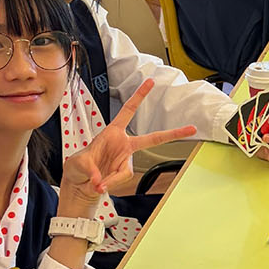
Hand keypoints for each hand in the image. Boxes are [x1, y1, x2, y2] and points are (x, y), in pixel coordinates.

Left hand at [59, 79, 196, 213]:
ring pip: (126, 171)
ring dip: (111, 179)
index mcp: (112, 132)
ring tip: (97, 184)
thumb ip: (89, 169)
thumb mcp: (78, 163)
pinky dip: (109, 184)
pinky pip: (121, 179)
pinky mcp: (124, 173)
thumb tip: (100, 179)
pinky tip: (100, 186)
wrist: (80, 184)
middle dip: (173, 134)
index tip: (151, 83)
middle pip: (152, 138)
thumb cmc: (78, 167)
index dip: (139, 96)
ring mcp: (125, 160)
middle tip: (191, 128)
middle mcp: (123, 144)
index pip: (128, 110)